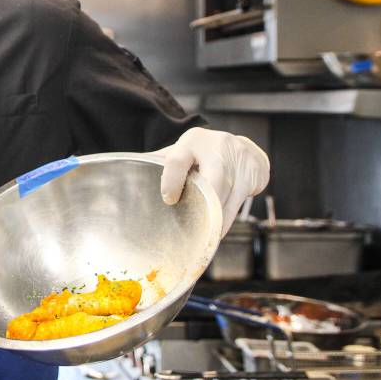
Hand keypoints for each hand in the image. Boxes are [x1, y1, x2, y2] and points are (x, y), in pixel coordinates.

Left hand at [154, 127, 269, 234]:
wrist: (246, 150)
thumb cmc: (205, 153)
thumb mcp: (184, 150)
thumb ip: (161, 162)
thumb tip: (129, 173)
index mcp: (192, 142)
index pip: (176, 160)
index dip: (170, 181)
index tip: (169, 200)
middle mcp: (216, 149)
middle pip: (211, 182)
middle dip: (202, 206)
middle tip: (190, 227)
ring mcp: (237, 162)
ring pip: (224, 197)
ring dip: (213, 220)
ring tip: (201, 237)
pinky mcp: (251, 177)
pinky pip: (236, 205)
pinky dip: (225, 221)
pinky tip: (216, 232)